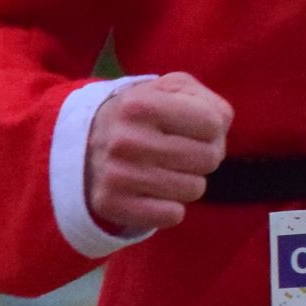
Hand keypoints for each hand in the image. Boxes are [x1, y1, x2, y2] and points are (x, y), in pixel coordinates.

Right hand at [83, 73, 231, 235]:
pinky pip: (173, 215)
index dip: (211, 129)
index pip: (213, 123)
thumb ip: (206, 99)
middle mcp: (125, 138)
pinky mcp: (111, 204)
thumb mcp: (170, 90)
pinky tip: (153, 192)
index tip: (193, 129)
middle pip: (208, 158)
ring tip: (164, 170)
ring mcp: (116, 174)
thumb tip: (222, 124)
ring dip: (187, 181)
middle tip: (181, 153)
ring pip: (194, 189)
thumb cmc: (141, 115)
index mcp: (141, 103)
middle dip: (203, 156)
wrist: (84, 144)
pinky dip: (171, 206)